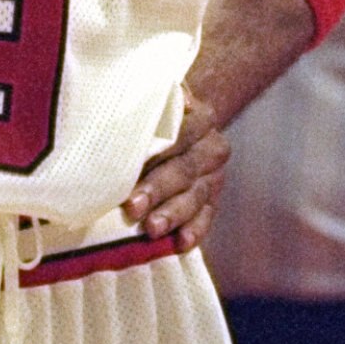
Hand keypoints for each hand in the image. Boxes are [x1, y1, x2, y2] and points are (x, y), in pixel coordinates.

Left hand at [123, 88, 229, 251]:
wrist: (186, 125)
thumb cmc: (156, 114)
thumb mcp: (155, 99)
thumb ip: (151, 100)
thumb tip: (140, 103)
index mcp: (200, 118)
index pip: (179, 134)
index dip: (157, 151)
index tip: (130, 168)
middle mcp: (212, 147)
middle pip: (185, 169)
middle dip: (158, 189)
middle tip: (132, 207)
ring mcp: (214, 177)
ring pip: (195, 197)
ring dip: (173, 214)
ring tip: (152, 229)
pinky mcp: (212, 201)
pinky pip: (206, 218)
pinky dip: (195, 231)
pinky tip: (181, 244)